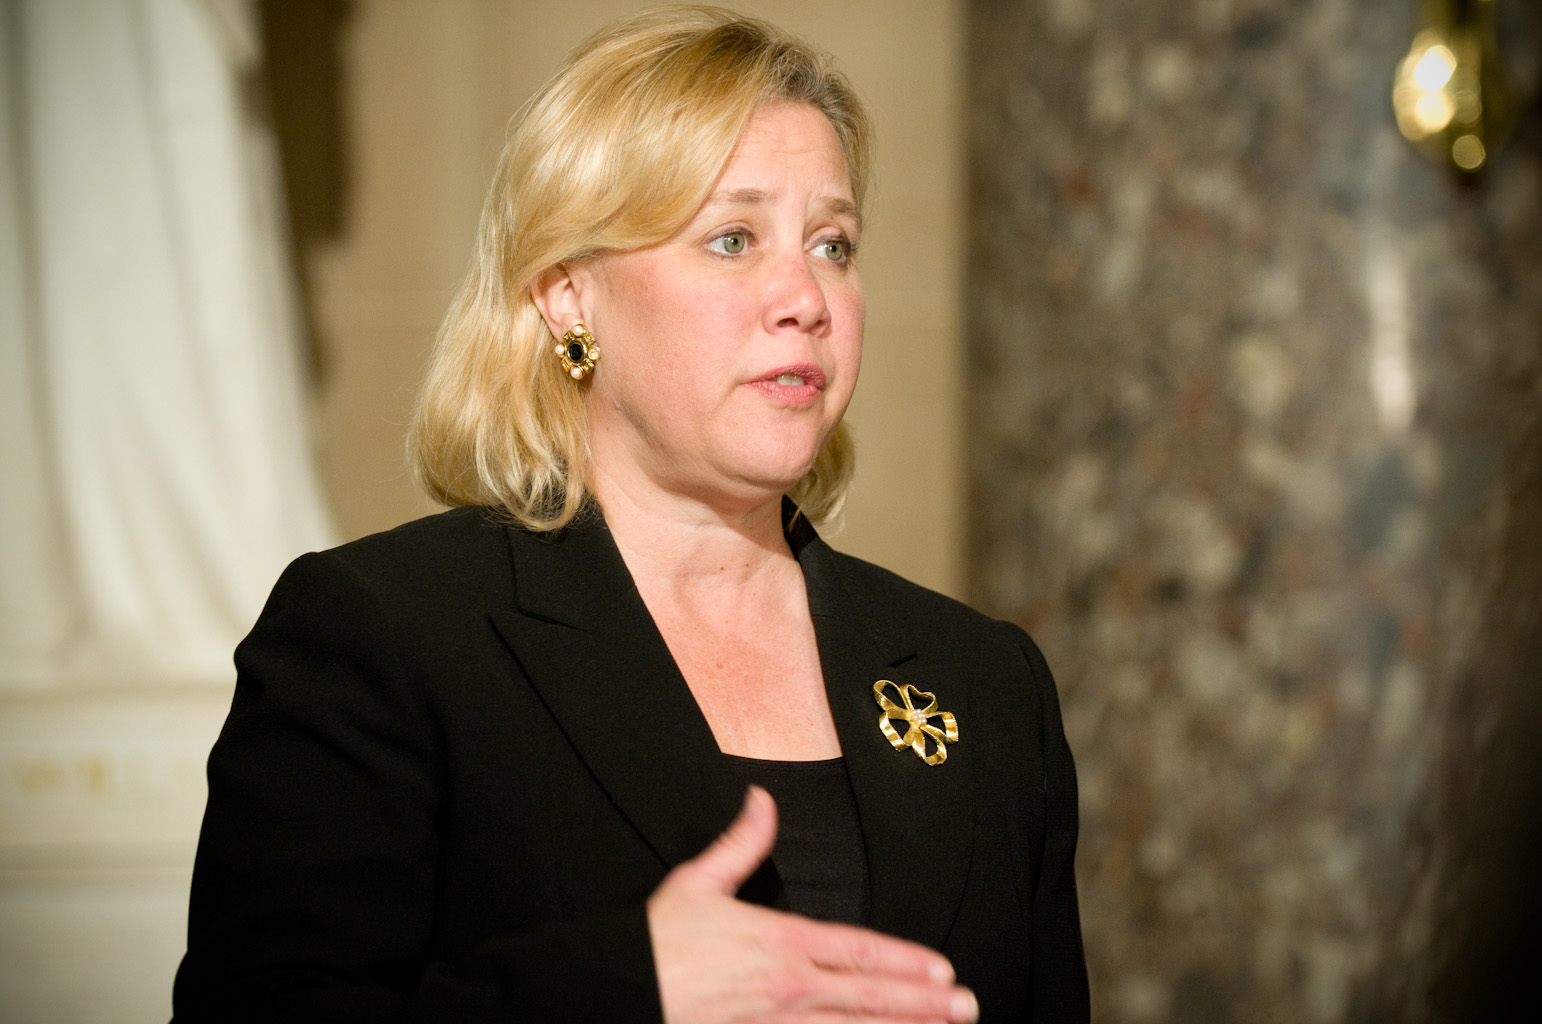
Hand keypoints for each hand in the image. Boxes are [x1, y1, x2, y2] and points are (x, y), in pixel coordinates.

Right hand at [647, 786, 978, 1023]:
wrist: (617, 993)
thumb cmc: (653, 943)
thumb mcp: (697, 882)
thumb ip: (741, 844)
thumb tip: (762, 799)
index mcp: (780, 941)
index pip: (859, 951)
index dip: (905, 962)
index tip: (943, 969)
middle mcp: (789, 988)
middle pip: (870, 997)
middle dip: (923, 1003)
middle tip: (967, 1006)